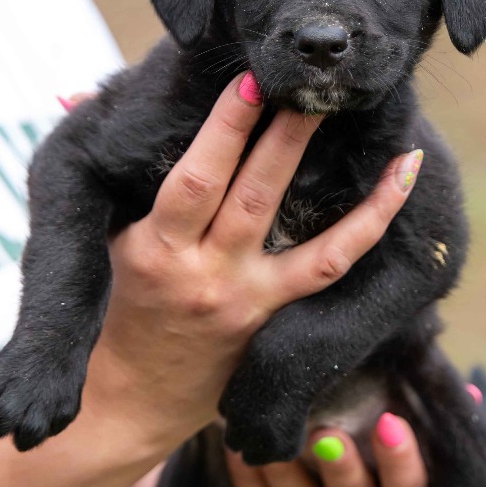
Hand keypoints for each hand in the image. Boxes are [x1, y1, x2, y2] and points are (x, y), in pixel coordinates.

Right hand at [81, 75, 424, 460]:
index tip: (247, 83)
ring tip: (370, 127)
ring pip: (304, 233)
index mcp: (155, 249)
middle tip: (311, 86)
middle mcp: (204, 273)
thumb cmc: (117, 309)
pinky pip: (333, 265)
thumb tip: (81, 97)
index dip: (222, 132)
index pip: (192, 181)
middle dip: (281, 136)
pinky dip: (372, 221)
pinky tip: (404, 177)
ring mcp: (247, 298)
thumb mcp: (104, 241)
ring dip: (345, 182)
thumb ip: (112, 172)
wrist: (132, 403)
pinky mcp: (276, 316)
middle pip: (251, 196)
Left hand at [226, 412, 428, 486]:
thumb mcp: (409, 461)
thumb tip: (474, 390)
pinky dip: (248, 473)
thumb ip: (434, 428)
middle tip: (327, 433)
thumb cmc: (375, 474)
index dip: (402, 463)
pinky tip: (239, 441)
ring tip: (276, 430)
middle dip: (340, 469)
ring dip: (285, 467)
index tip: (391, 421)